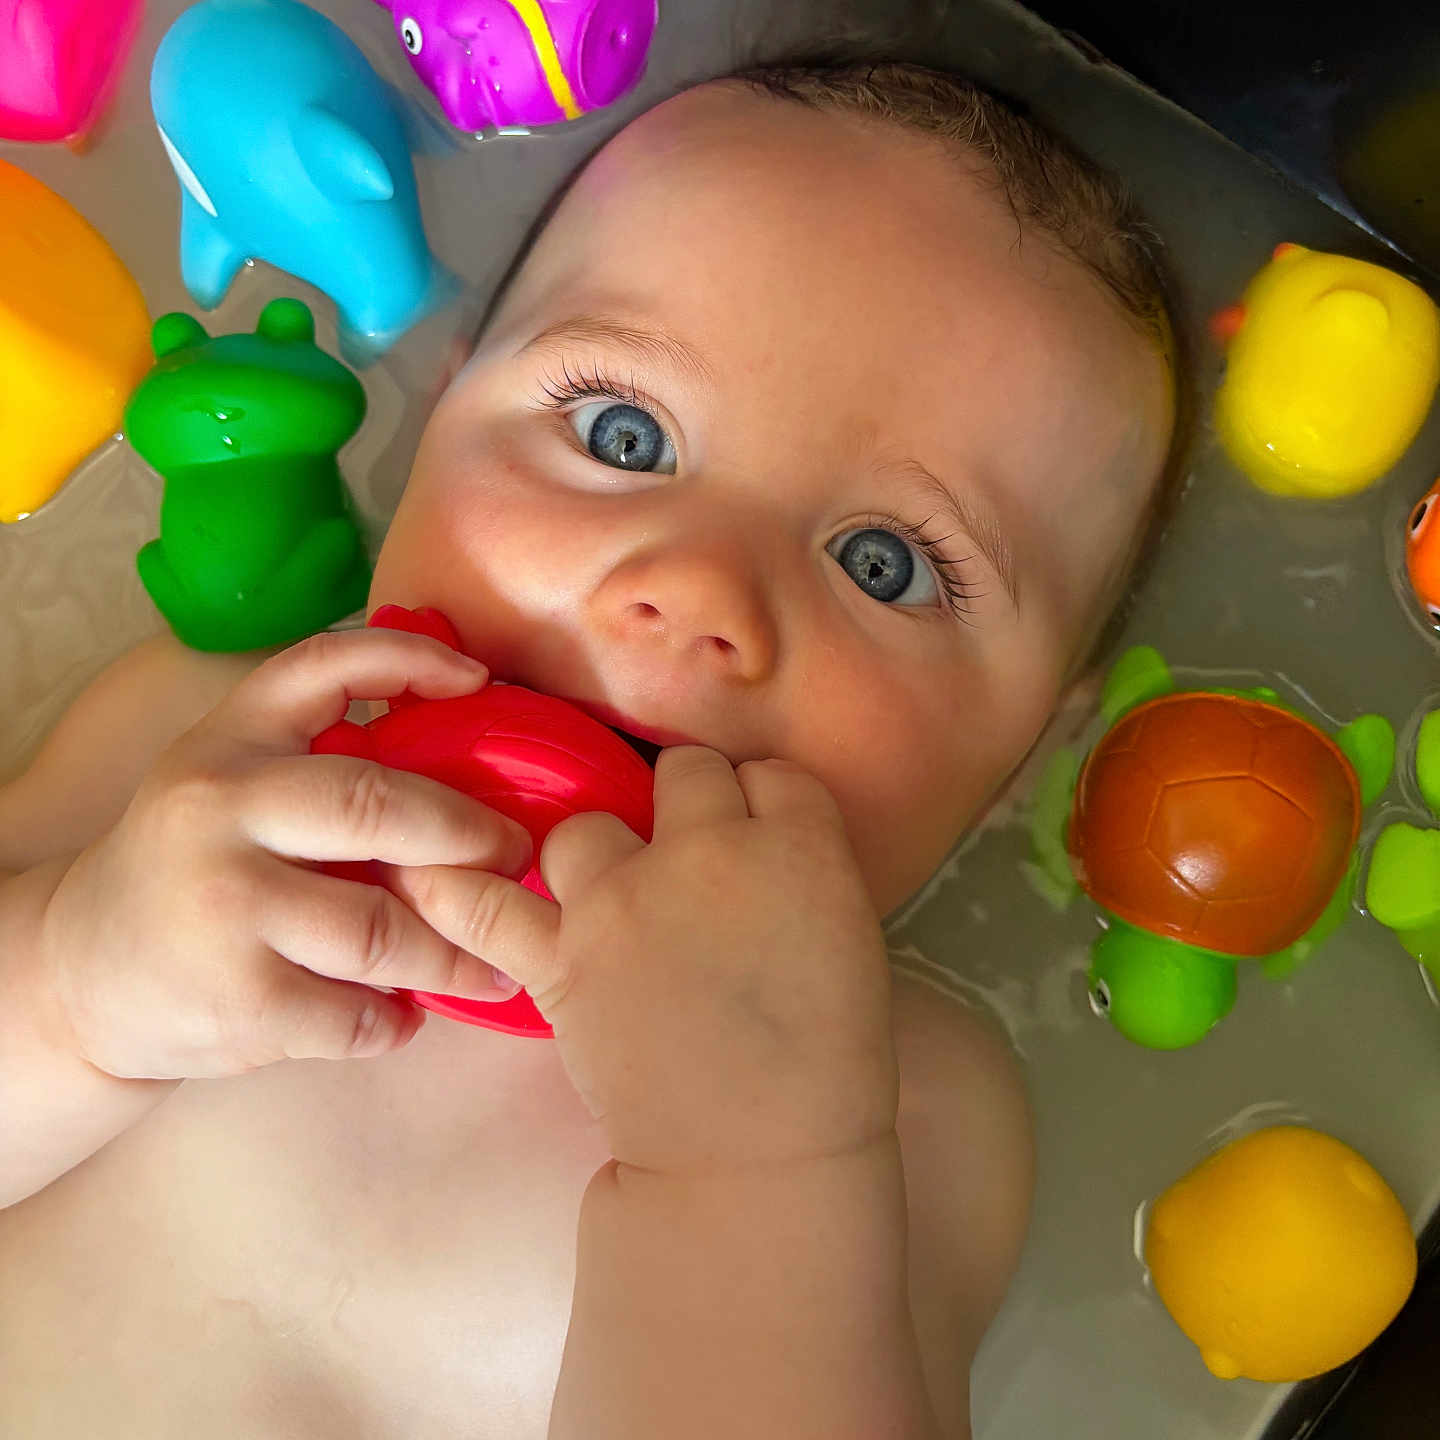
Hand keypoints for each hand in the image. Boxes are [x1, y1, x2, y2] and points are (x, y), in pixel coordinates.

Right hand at [33, 629, 530, 1080]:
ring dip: (455, 953)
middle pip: (378, 807)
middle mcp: (221, 810)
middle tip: (516, 856)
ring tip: (490, 966)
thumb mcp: (232, 781)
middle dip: (471, 836)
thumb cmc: (196, 863)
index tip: (479, 679)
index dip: (410, 660)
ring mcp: (226, 908)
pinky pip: (358, 1015)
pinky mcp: (238, 1002)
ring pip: (384, 929)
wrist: (85, 973)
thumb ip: (321, 753)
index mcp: (230, 743)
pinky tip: (405, 1014)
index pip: (323, 667)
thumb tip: (468, 738)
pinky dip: (397, 1021)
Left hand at [394, 746, 899, 1175]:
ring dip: (599, 851)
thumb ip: (801, 866)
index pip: (768, 775)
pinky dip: (456, 894)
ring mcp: (625, 899)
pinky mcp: (564, 958)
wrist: (758, 1157)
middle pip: (684, 773)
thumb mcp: (848, 935)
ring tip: (611, 894)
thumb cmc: (830, 1059)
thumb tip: (753, 844)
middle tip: (692, 860)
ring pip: (587, 822)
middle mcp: (707, 849)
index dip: (759, 802)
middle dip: (688, 805)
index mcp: (799, 843)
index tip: (756, 835)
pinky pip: (489, 905)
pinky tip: (428, 876)